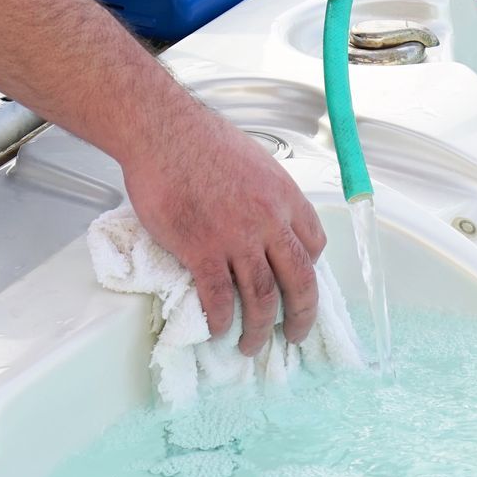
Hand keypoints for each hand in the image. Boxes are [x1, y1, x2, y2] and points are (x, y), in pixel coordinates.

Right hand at [121, 102, 328, 353]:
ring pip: (262, 297)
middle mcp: (270, 221)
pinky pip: (219, 296)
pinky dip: (222, 319)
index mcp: (286, 197)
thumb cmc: (200, 140)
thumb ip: (265, 195)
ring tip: (252, 345)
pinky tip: (220, 330)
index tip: (300, 284)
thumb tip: (262, 216)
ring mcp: (237, 238)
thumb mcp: (254, 162)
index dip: (310, 270)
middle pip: (300, 281)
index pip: (315, 244)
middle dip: (302, 316)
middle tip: (296, 335)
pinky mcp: (202, 249)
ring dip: (260, 328)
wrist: (161, 131)